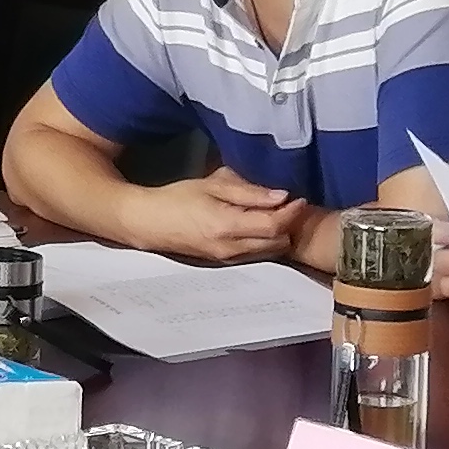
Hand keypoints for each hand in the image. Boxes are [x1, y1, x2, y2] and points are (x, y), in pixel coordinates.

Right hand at [140, 169, 315, 265]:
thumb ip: (248, 192)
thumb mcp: (212, 186)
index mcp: (228, 226)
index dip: (291, 212)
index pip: (274, 225)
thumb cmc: (177, 198)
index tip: (299, 198)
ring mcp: (228, 258)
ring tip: (273, 213)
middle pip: (277, 242)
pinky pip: (256, 254)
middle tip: (288, 204)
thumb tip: (281, 195)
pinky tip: (257, 225)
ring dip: (277, 234)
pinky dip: (264, 241)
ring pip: (269, 251)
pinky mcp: (225, 262)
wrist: (149, 223)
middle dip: (288, 224)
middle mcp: (231, 248)